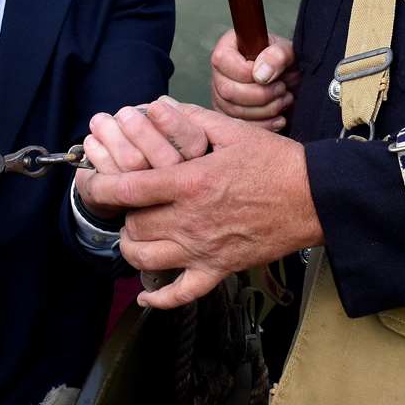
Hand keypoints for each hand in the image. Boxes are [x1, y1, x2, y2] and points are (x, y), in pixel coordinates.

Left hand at [85, 102, 323, 309]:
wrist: (314, 197)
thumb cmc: (276, 161)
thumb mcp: (233, 131)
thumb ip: (191, 119)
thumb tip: (157, 107)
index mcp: (190, 183)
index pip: (128, 189)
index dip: (99, 187)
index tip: (90, 181)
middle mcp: (190, 220)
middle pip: (133, 225)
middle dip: (121, 214)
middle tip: (125, 202)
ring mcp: (203, 250)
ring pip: (147, 259)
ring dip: (133, 246)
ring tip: (137, 232)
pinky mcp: (219, 269)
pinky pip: (181, 293)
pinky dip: (159, 296)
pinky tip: (146, 291)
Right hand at [210, 29, 298, 128]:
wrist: (291, 86)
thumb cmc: (285, 65)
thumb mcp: (289, 53)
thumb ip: (277, 55)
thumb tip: (260, 74)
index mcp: (228, 49)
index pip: (222, 60)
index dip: (247, 72)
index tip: (271, 76)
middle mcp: (219, 73)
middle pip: (228, 90)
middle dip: (261, 95)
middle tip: (282, 89)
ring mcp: (221, 97)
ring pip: (234, 111)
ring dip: (266, 110)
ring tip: (284, 100)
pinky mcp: (228, 117)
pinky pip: (240, 128)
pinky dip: (264, 126)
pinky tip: (280, 118)